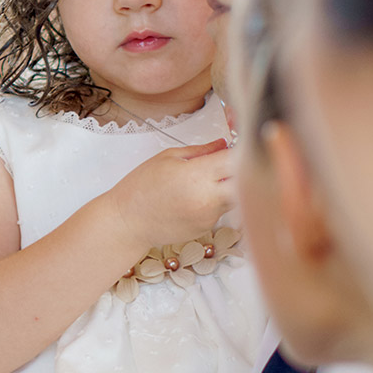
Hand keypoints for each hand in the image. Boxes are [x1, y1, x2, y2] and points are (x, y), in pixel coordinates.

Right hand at [110, 139, 235, 249]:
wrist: (128, 222)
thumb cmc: (141, 188)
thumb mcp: (168, 158)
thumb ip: (201, 151)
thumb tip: (223, 144)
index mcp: (198, 174)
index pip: (237, 159)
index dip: (241, 150)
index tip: (239, 145)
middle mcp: (208, 198)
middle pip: (245, 181)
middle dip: (241, 171)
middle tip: (228, 164)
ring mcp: (209, 216)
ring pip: (235, 197)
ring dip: (228, 187)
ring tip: (204, 181)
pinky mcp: (206, 229)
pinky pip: (220, 211)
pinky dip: (214, 202)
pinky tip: (193, 199)